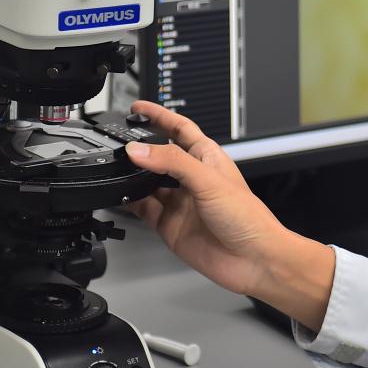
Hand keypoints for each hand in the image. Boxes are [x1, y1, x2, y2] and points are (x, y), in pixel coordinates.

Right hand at [124, 101, 334, 329]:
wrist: (252, 259)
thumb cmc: (247, 217)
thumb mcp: (209, 181)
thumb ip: (173, 163)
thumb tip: (140, 150)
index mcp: (207, 158)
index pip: (179, 128)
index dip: (160, 116)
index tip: (138, 108)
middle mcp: (192, 178)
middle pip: (159, 155)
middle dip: (140, 147)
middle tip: (117, 140)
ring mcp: (180, 202)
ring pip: (147, 182)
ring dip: (132, 175)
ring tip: (115, 167)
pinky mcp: (169, 224)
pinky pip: (143, 208)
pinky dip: (129, 201)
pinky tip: (120, 194)